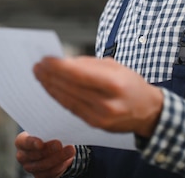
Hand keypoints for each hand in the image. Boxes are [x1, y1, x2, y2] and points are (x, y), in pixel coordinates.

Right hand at [15, 131, 74, 177]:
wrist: (50, 148)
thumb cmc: (47, 135)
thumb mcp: (46, 129)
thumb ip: (48, 128)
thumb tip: (58, 124)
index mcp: (21, 141)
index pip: (24, 142)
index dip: (31, 143)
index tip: (41, 143)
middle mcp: (22, 156)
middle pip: (35, 155)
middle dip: (48, 150)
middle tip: (59, 144)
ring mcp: (30, 167)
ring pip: (44, 166)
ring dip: (58, 158)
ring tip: (70, 150)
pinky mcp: (39, 175)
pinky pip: (50, 173)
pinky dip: (60, 166)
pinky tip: (68, 159)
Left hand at [33, 56, 162, 137]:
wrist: (148, 111)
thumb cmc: (131, 84)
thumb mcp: (115, 66)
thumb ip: (88, 64)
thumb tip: (63, 62)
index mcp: (114, 84)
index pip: (79, 75)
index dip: (59, 67)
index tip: (45, 59)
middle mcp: (107, 103)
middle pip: (71, 88)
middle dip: (51, 76)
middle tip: (37, 66)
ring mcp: (100, 117)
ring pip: (68, 100)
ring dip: (51, 87)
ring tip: (39, 76)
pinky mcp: (95, 125)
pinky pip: (72, 109)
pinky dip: (60, 97)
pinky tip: (51, 89)